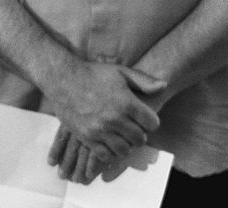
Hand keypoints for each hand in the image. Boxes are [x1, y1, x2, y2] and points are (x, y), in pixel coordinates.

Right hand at [43, 64, 165, 178]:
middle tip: (137, 129)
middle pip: (139, 138)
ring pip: (124, 150)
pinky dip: (111, 152)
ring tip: (125, 137)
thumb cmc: (95, 73)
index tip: (147, 120)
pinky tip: (111, 143)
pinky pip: (105, 155)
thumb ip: (144, 81)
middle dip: (141, 135)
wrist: (63, 79)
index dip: (152, 122)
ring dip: (127, 145)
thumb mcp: (122, 72)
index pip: (151, 123)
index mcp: (126, 102)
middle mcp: (114, 119)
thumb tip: (164, 86)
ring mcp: (99, 130)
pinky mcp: (86, 138)